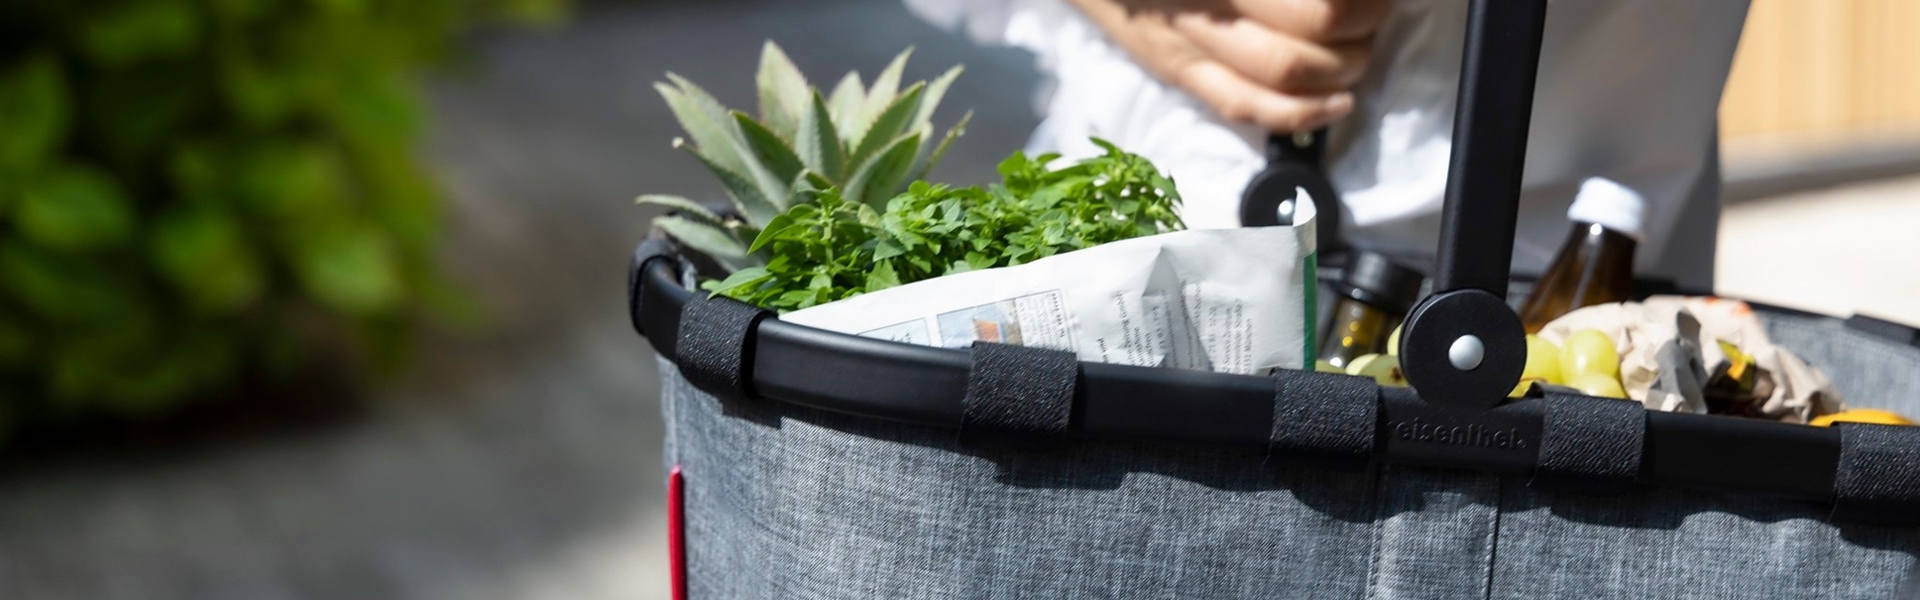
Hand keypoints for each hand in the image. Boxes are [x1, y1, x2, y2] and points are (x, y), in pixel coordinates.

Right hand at [1065, 0, 1388, 131]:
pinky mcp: (1177, 72)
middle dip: (1363, 27)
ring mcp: (1191, 43)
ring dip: (1342, 69)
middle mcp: (1208, 7)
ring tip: (1357, 52)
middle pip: (1314, 31)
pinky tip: (1336, 104)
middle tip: (1374, 15)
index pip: (1321, 5)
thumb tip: (1331, 1)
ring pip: (1287, 76)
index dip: (1365, 3)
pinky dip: (1300, 114)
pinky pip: (1245, 107)